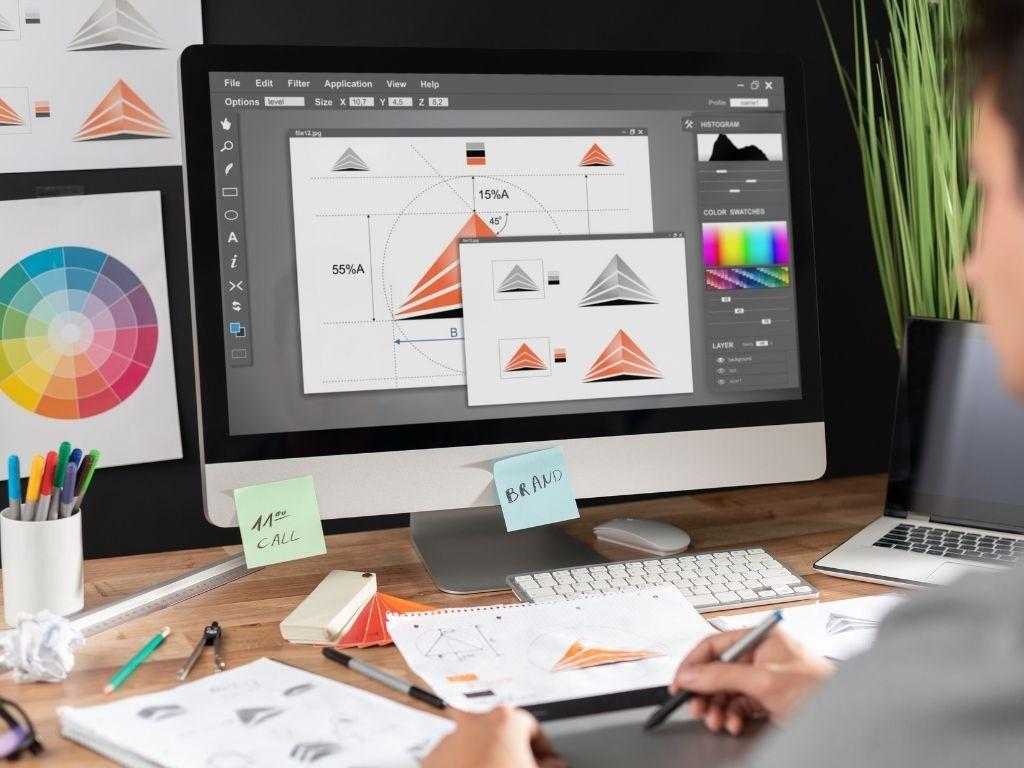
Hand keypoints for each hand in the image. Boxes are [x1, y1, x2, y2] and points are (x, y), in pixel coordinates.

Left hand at [422, 707, 565, 767]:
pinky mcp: (433, 759)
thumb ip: (551, 766)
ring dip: (488, 760)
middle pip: (502, 735)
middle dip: (513, 753)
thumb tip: (556, 765)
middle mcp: (475, 722)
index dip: (543, 749)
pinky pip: (455, 760)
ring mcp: (450, 740)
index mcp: (505, 721)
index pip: (533, 729)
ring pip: (476, 747)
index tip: (547, 762)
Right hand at [669, 628, 834, 735]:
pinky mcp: (767, 697)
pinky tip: (734, 724)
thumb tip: (691, 674)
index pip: (714, 644)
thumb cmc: (819, 690)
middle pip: (717, 670)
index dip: (693, 664)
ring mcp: (763, 676)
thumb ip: (722, 676)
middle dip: (705, 692)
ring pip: (726, 690)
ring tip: (717, 721)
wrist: (845, 715)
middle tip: (696, 707)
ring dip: (717, 708)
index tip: (679, 682)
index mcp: (759, 638)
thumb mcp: (763, 681)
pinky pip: (738, 705)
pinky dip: (732, 716)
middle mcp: (760, 654)